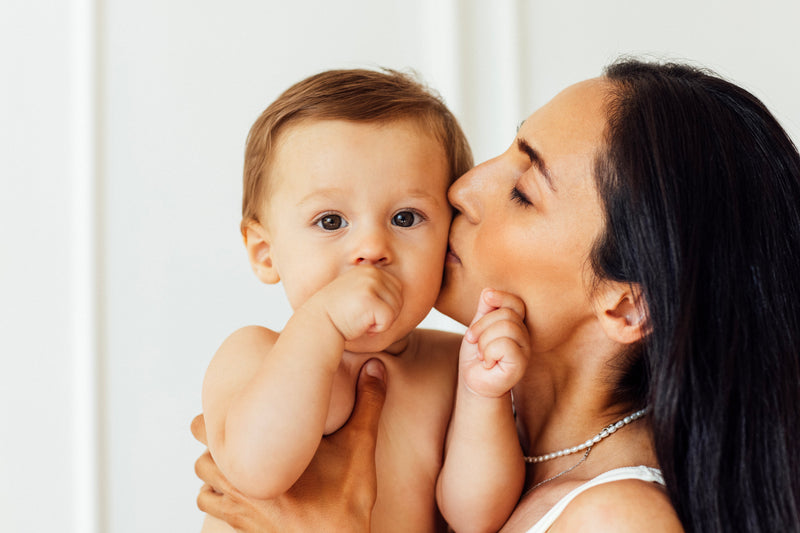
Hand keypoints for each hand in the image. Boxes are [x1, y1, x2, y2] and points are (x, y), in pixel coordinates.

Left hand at [192, 359, 387, 531]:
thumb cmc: (346, 504)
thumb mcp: (359, 448)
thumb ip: (367, 404)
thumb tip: (376, 365)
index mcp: (260, 462)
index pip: (211, 429)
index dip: (216, 414)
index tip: (230, 403)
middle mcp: (240, 488)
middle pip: (201, 457)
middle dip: (213, 442)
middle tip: (235, 429)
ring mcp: (239, 512)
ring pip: (203, 484)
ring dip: (213, 470)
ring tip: (236, 457)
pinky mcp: (243, 529)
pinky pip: (212, 509)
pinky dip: (218, 497)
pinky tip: (241, 487)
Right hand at [312, 264, 402, 340]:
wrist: (319, 323)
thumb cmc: (339, 314)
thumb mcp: (358, 293)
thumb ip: (376, 288)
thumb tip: (401, 292)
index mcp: (370, 269)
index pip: (397, 289)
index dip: (385, 305)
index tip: (366, 309)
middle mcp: (371, 272)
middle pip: (399, 299)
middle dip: (385, 313)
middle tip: (363, 316)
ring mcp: (370, 284)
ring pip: (395, 309)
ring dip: (381, 321)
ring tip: (361, 319)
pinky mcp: (369, 298)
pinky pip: (388, 319)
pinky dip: (377, 329)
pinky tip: (360, 324)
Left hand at [460, 289, 529, 397]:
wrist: (474, 382)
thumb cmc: (476, 354)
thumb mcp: (478, 327)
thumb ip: (485, 309)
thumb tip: (489, 291)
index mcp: (516, 324)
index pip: (516, 303)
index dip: (501, 296)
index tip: (486, 297)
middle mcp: (524, 335)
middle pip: (506, 314)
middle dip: (481, 326)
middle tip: (472, 340)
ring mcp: (525, 350)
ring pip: (506, 327)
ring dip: (484, 341)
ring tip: (481, 353)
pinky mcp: (520, 364)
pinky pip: (505, 345)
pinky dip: (488, 353)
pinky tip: (487, 363)